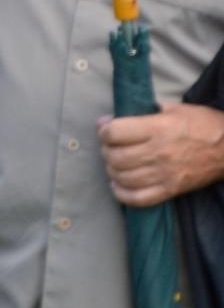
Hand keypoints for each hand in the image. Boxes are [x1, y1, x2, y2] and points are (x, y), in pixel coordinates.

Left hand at [99, 102, 223, 207]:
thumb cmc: (202, 124)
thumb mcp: (174, 109)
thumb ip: (141, 112)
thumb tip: (108, 120)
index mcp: (158, 128)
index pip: (114, 133)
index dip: (105, 131)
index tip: (107, 130)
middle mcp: (158, 153)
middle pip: (115, 157)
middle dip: (106, 151)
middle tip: (110, 148)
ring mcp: (164, 174)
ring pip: (123, 178)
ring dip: (112, 171)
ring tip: (115, 164)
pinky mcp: (171, 190)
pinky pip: (138, 198)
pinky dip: (122, 193)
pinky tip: (119, 185)